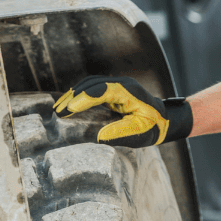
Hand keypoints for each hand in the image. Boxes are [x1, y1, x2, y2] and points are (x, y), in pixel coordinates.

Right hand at [53, 76, 192, 147]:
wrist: (163, 119)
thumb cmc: (152, 127)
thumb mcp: (139, 132)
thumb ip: (120, 132)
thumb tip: (98, 136)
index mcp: (129, 92)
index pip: (103, 90)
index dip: (85, 98)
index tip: (69, 109)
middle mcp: (121, 84)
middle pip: (92, 84)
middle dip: (74, 96)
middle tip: (58, 111)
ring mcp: (116, 85)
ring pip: (90, 84)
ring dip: (73, 95)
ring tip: (58, 109)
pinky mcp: (111, 90)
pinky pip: (92, 88)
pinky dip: (78, 95)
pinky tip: (68, 105)